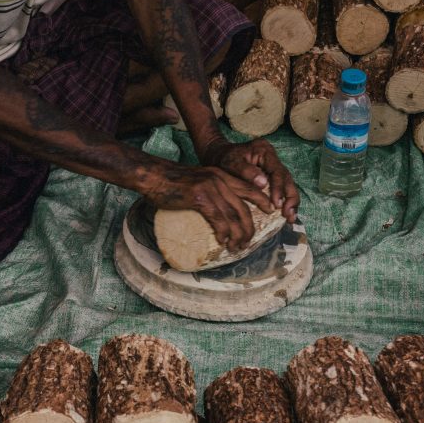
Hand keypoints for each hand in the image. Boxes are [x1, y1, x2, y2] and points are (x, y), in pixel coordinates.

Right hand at [141, 163, 274, 250]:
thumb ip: (208, 190)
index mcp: (221, 175)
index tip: (271, 210)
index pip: (248, 188)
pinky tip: (223, 241)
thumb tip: (213, 209)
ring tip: (236, 247)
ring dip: (238, 236)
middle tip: (247, 242)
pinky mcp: (199, 198)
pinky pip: (218, 219)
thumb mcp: (197, 180)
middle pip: (243, 208)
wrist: (152, 175)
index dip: (262, 200)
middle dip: (249, 228)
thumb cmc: (171, 181)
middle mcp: (219, 180)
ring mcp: (210, 188)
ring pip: (233, 216)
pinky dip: (223, 233)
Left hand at [199, 138, 299, 221]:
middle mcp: (272, 157)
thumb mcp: (230, 163)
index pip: (276, 171)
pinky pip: (281, 188)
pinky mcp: (271, 175)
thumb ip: (246, 171)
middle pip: (287, 178)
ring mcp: (273, 165)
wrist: (217, 155)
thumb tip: (263, 184)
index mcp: (264, 150)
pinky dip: (285, 200)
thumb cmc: (223, 159)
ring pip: (287, 184)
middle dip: (290, 197)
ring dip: (290, 201)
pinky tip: (286, 213)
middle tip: (289, 215)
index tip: (277, 204)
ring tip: (290, 218)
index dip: (279, 189)